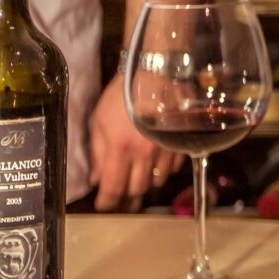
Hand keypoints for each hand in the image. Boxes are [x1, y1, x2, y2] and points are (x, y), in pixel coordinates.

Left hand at [88, 74, 183, 210]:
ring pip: (157, 181)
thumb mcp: (99, 119)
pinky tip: (156, 161)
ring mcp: (166, 149)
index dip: (108, 202)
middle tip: (121, 194)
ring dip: (146, 182)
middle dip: (127, 195)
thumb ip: (97, 152)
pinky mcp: (181, 143)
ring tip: (139, 176)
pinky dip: (164, 169)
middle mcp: (145, 154)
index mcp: (121, 148)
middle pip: (137, 190)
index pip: (113, 188)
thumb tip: (97, 177)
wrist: (156, 73)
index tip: (104, 205)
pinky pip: (173, 168)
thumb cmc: (123, 94)